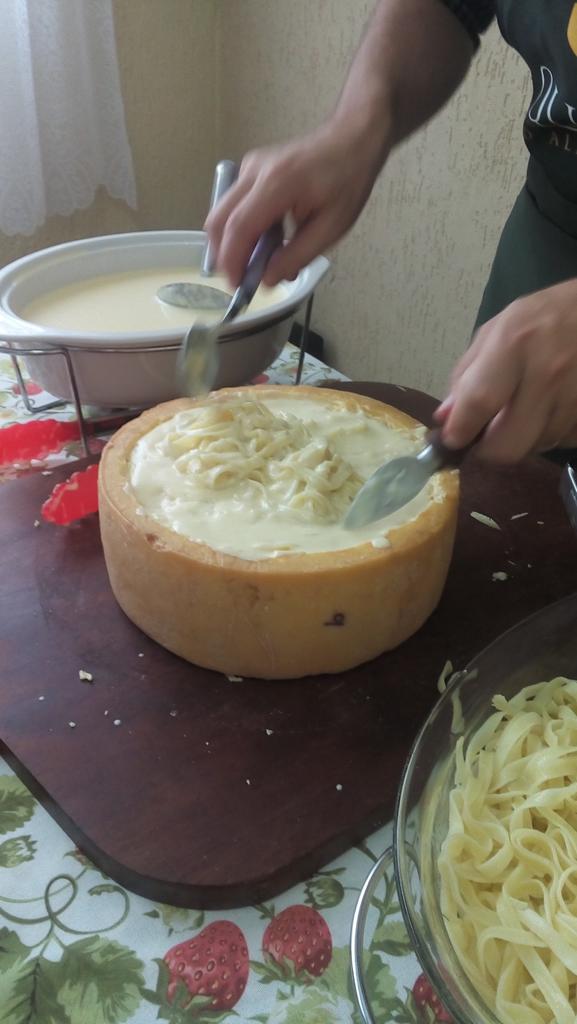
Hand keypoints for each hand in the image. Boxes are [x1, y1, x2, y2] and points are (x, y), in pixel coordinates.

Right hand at [204, 118, 387, 287]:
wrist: (350, 139)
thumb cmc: (347, 181)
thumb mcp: (331, 228)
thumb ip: (296, 256)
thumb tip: (267, 279)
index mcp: (277, 184)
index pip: (239, 227)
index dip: (232, 260)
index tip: (236, 285)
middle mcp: (255, 171)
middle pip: (219, 220)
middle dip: (223, 255)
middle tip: (240, 279)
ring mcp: (249, 166)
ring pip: (222, 212)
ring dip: (232, 242)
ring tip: (255, 262)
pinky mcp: (251, 168)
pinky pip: (233, 204)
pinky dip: (241, 228)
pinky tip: (264, 240)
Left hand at [436, 279, 576, 461]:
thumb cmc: (546, 316)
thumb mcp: (498, 329)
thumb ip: (466, 373)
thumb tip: (447, 419)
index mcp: (515, 343)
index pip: (479, 403)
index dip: (459, 430)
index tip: (452, 440)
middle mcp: (547, 373)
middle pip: (507, 445)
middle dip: (488, 450)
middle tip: (484, 438)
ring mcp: (575, 397)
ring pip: (535, 448)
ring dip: (522, 439)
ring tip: (524, 412)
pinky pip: (561, 441)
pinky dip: (549, 434)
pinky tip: (549, 410)